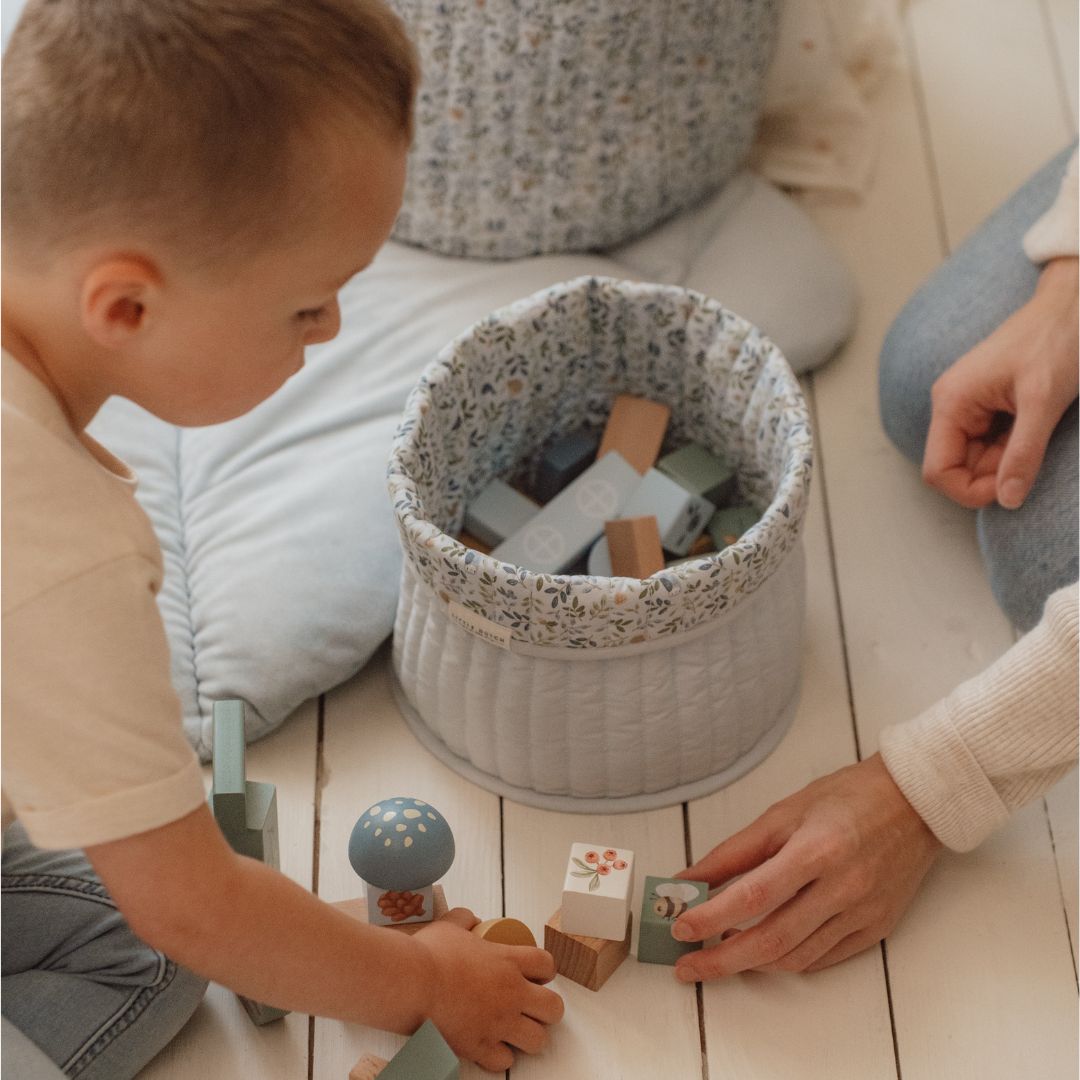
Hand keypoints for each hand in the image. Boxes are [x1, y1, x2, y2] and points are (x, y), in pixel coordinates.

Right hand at [414, 908, 563, 1071]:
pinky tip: (490, 1046)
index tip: (535, 976)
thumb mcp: (449, 926)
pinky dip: (499, 1056)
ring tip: (514, 1031)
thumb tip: (471, 919)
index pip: (547, 965)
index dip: (545, 972)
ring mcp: (498, 1023)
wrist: (410, 983)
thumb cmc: (428, 954)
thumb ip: (465, 920)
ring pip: (537, 1040)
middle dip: (547, 1009)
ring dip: (528, 1036)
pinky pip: (505, 1061)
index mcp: (508, 961)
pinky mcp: (480, 1047)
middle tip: (531, 1008)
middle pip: (554, 1008)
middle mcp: (510, 993)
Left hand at [670, 754, 940, 980]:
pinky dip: (788, 960)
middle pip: (773, 940)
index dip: (713, 917)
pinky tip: (764, 952)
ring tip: (721, 953)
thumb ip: (736, 850)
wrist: (915, 803)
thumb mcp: (784, 812)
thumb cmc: (848, 797)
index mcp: (817, 850)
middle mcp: (843, 887)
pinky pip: (823, 958)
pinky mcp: (877, 928)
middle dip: (723, 959)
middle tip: (690, 964)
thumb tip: (694, 877)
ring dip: (752, 963)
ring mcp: (863, 913)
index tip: (683, 928)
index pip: (754, 895)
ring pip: (796, 957)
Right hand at [922, 256, 1077, 508]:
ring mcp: (968, 406)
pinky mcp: (986, 406)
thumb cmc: (1056, 339)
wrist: (1073, 302)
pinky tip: (1035, 426)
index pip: (939, 471)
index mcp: (952, 403)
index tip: (1011, 488)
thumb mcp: (1043, 400)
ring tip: (1039, 433)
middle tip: (1033, 457)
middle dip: (993, 474)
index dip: (971, 490)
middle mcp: (952, 406)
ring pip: (976, 459)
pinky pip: (991, 443)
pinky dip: (1013, 447)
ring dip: (1007, 461)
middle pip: (957, 468)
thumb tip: (1007, 501)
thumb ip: (1023, 453)